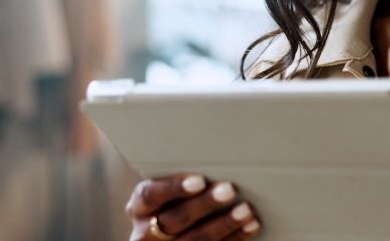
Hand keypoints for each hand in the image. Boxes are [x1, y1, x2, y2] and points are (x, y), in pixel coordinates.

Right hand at [126, 174, 260, 240]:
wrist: (165, 236)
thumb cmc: (171, 202)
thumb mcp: (164, 192)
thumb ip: (179, 179)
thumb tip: (215, 156)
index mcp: (139, 207)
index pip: (150, 196)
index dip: (174, 188)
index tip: (199, 180)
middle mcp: (146, 232)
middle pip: (174, 219)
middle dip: (204, 204)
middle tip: (229, 190)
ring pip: (195, 240)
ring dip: (224, 224)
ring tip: (245, 210)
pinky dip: (235, 238)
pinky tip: (250, 226)